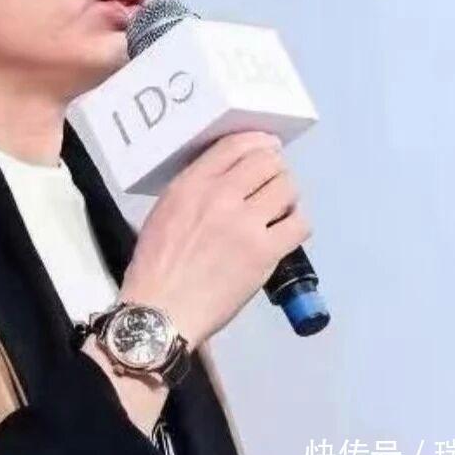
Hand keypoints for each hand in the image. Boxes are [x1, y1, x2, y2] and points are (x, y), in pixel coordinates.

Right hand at [118, 131, 311, 349]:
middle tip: (272, 184)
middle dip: (275, 169)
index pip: (235, 145)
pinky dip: (296, 223)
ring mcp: (246, 224)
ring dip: (287, 195)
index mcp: (191, 184)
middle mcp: (220, 196)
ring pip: (287, 188)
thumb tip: (226, 176)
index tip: (267, 149)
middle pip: (267, 162)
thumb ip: (194, 188)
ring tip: (279, 209)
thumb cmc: (156, 265)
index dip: (259, 143)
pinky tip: (285, 231)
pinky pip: (299, 223)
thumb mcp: (164, 211)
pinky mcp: (265, 252)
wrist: (161, 312)